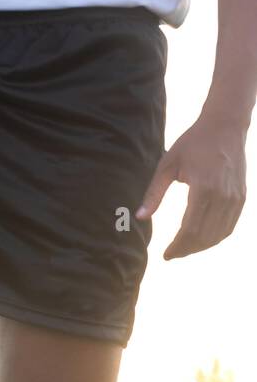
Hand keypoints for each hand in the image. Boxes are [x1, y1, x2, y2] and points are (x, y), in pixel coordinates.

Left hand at [136, 116, 246, 259]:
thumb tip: (140, 218)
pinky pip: (229, 226)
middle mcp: (222, 196)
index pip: (190, 230)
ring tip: (184, 248)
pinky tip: (201, 239)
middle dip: (186, 250)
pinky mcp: (241, 197)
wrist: (225, 126)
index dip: (177, 247)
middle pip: (204, 237)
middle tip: (172, 254)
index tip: (165, 255)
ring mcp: (235, 198)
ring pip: (218, 235)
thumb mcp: (167, 165)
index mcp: (203, 189)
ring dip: (200, 247)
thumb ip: (154, 193)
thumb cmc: (192, 143)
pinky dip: (215, 237)